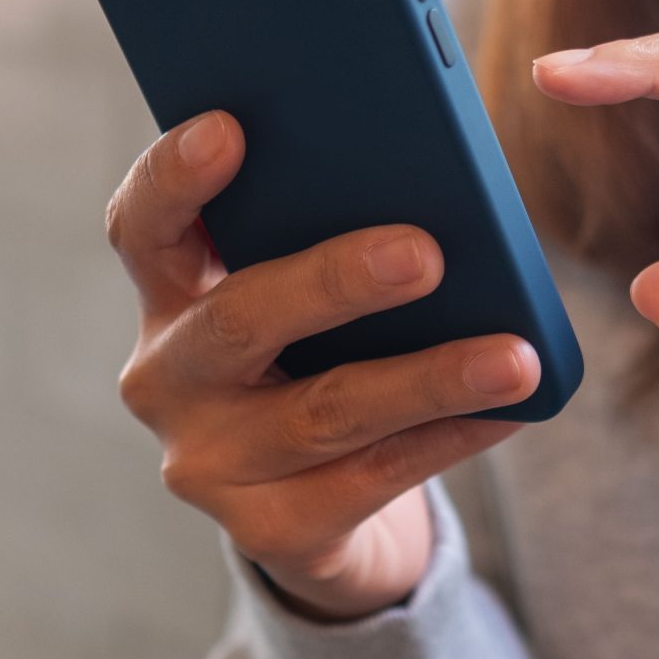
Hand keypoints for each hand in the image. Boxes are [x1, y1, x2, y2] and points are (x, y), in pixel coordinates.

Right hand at [107, 109, 540, 619]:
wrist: (310, 512)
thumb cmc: (317, 361)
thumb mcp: (303, 301)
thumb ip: (324, 240)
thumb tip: (436, 190)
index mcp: (168, 296)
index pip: (143, 227)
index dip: (174, 177)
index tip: (229, 127)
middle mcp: (167, 378)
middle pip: (240, 319)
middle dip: (334, 282)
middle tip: (425, 252)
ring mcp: (209, 463)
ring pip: (327, 411)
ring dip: (430, 377)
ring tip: (516, 356)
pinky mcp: (269, 531)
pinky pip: (374, 476)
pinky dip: (451, 436)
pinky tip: (511, 410)